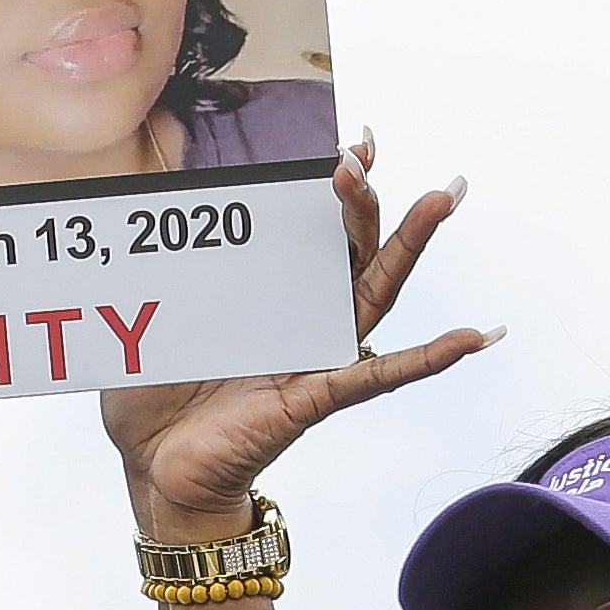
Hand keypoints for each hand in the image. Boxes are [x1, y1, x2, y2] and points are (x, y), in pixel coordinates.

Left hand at [102, 140, 493, 543]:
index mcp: (268, 296)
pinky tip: (473, 337)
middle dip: (363, 198)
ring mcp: (314, 359)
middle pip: (351, 250)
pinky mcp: (313, 400)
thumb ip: (154, 264)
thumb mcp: (148, 314)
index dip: (332, 189)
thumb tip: (137, 203)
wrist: (152, 468)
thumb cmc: (155, 394)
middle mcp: (303, 322)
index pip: (312, 233)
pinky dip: (428, 358)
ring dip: (409, 245)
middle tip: (366, 149)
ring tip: (441, 197)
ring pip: (374, 295)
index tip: (349, 142)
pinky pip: (376, 377)